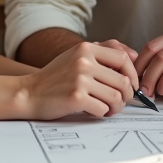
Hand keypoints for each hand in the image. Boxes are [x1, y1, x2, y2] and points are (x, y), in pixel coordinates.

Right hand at [19, 42, 138, 119]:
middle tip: (120, 102)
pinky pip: (103, 109)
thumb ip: (102, 51)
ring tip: (109, 109)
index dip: (133, 74)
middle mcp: (84, 61)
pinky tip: (96, 112)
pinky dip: (102, 113)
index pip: (123, 58)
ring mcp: (80, 80)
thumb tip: (134, 56)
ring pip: (116, 97)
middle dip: (127, 95)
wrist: (28, 93)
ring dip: (117, 107)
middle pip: (124, 81)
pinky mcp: (76, 98)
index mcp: (86, 48)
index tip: (132, 85)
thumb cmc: (55, 77)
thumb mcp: (76, 55)